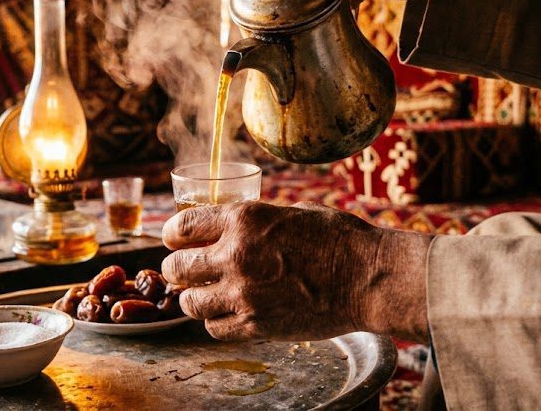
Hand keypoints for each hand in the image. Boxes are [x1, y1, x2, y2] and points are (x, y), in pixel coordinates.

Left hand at [161, 201, 431, 341]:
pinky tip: (226, 313)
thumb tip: (230, 227)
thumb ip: (252, 222)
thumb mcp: (288, 213)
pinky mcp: (256, 325)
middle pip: (177, 268)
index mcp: (243, 220)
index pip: (183, 227)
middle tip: (181, 271)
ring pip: (190, 303)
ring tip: (202, 295)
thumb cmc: (337, 239)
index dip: (173, 235)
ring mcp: (244, 294)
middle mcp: (235, 256)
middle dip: (175, 269)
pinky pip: (214, 328)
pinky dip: (215, 321)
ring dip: (193, 298)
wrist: (367, 277)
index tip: (173, 240)